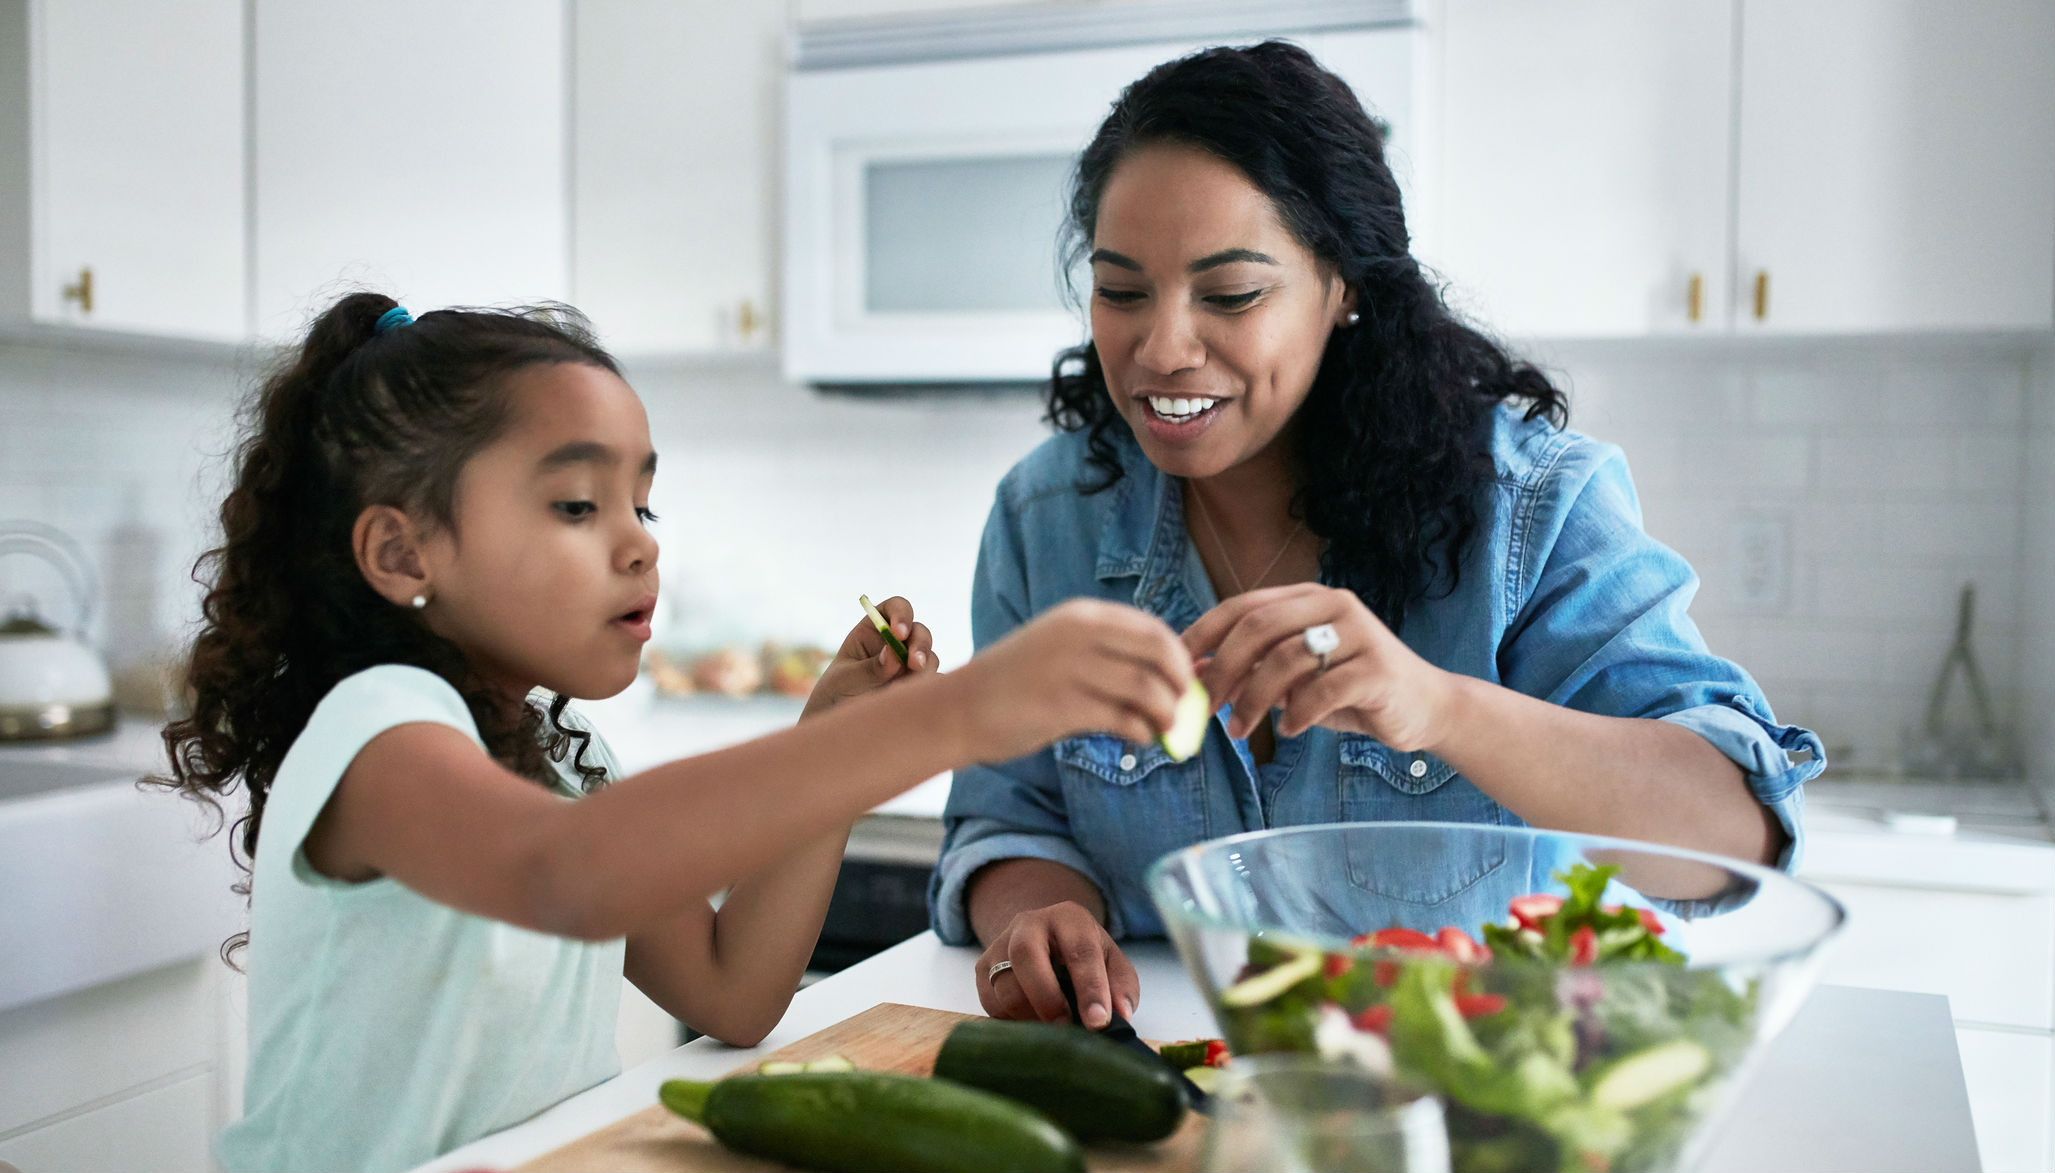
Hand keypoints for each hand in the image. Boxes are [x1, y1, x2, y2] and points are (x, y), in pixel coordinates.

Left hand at [800, 595, 936, 719]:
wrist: (840, 725)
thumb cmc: (835, 693)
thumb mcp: (845, 680)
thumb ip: (869, 668)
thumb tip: (894, 655)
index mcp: (874, 630)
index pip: (896, 608)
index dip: (901, 615)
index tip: (899, 633)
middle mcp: (896, 643)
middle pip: (919, 632)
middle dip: (920, 645)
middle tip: (913, 664)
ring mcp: (909, 665)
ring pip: (929, 658)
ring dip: (924, 669)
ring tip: (903, 689)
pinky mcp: (918, 686)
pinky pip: (933, 683)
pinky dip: (927, 689)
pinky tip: (911, 701)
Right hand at [953, 599, 1192, 762]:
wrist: (959, 708)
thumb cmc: (1015, 683)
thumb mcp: (1059, 649)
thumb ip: (1106, 654)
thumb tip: (1166, 677)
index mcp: (1081, 616)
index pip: (1153, 628)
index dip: (1179, 657)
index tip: (1186, 682)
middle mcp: (1079, 634)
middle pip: (1158, 652)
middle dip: (1181, 683)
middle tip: (1185, 708)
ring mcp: (1070, 669)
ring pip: (1146, 688)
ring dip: (1167, 714)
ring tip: (1164, 730)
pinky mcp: (1062, 706)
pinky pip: (1123, 719)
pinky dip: (1142, 732)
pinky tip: (1140, 739)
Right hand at [976, 901, 1138, 1028]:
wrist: (1046, 939)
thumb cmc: (1084, 955)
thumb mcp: (1111, 963)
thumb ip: (1122, 987)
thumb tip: (1120, 1015)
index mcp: (1069, 917)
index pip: (1080, 950)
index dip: (1090, 989)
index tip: (1099, 1023)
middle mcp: (1029, 923)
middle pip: (1025, 955)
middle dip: (1047, 998)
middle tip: (1065, 1028)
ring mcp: (1000, 943)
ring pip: (1004, 984)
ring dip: (1028, 1016)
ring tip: (1051, 1030)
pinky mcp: (982, 966)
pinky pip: (989, 1002)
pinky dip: (1011, 1020)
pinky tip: (1031, 1022)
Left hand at [1181, 583, 1454, 749]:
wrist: (1424, 707)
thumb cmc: (1349, 691)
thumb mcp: (1294, 679)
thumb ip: (1252, 669)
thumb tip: (1194, 674)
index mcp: (1309, 598)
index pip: (1244, 605)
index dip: (1205, 633)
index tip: (1178, 666)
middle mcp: (1334, 606)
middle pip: (1259, 627)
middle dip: (1223, 669)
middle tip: (1205, 706)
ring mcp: (1360, 634)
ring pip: (1287, 659)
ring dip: (1253, 700)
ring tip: (1239, 730)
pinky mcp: (1379, 668)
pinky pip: (1323, 691)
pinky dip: (1297, 714)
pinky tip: (1288, 730)